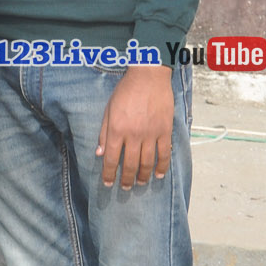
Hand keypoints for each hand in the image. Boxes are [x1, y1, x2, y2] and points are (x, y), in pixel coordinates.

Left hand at [97, 65, 173, 188]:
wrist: (148, 77)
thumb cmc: (125, 91)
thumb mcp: (108, 110)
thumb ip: (104, 133)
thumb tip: (100, 153)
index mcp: (117, 130)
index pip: (111, 159)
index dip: (109, 174)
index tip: (108, 184)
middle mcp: (133, 135)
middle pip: (130, 164)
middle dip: (126, 179)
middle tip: (124, 187)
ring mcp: (151, 134)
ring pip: (147, 163)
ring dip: (143, 176)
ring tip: (140, 183)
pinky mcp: (165, 131)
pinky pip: (164, 154)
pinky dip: (162, 167)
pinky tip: (159, 175)